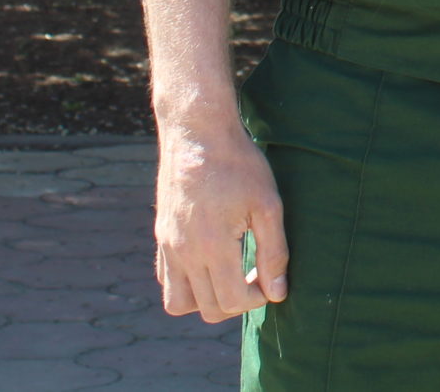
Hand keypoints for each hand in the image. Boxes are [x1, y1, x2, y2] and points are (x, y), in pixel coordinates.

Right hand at [153, 116, 287, 322]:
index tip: (269, 278)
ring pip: (178, 302)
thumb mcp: (267, 205)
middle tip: (255, 275)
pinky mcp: (161, 235)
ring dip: (206, 300)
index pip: (231, 301)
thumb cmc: (238, 164)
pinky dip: (187, 283)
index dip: (257, 298)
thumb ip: (274, 253)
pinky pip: (167, 279)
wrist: (198, 131)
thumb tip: (278, 293)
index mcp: (212, 246)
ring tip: (230, 274)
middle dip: (236, 301)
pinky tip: (210, 260)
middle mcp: (183, 252)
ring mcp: (167, 245)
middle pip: (207, 309)